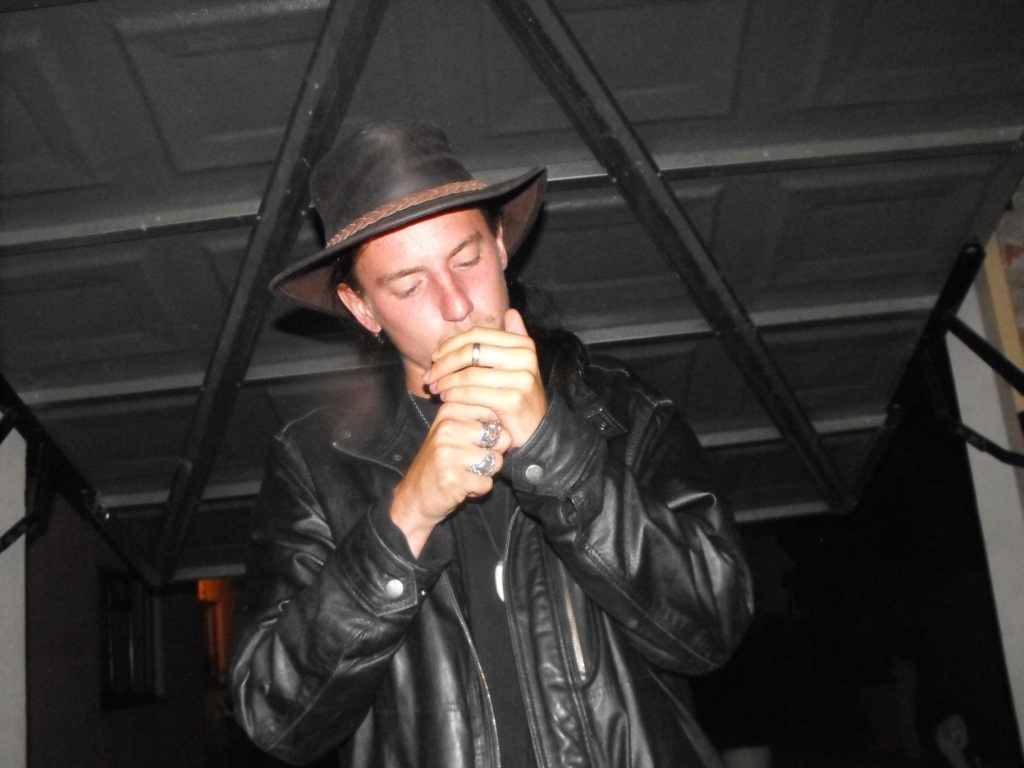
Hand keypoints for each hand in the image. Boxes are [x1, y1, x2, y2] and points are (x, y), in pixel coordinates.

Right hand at [391, 400, 511, 556]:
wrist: (414, 497)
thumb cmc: (440, 463)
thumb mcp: (452, 432)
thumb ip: (477, 420)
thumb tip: (507, 419)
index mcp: (448, 412)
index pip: (493, 414)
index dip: (492, 433)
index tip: (473, 442)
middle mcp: (447, 428)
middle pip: (500, 438)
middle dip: (493, 454)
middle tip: (471, 462)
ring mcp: (448, 453)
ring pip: (496, 461)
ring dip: (487, 473)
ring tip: (466, 473)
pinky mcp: (452, 478)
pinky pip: (487, 483)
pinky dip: (479, 489)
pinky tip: (462, 486)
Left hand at [423, 309, 546, 447]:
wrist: (537, 430)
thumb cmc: (521, 396)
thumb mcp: (521, 365)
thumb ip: (515, 339)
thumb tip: (511, 312)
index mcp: (524, 344)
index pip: (477, 335)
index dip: (451, 344)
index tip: (435, 357)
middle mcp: (525, 357)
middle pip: (471, 351)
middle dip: (443, 363)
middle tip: (429, 375)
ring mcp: (520, 379)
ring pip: (468, 374)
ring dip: (445, 382)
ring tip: (435, 388)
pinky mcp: (512, 400)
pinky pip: (472, 393)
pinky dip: (454, 396)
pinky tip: (446, 399)